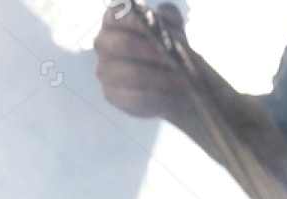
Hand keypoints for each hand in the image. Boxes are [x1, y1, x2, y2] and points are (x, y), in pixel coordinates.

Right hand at [94, 2, 187, 119]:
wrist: (170, 84)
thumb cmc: (168, 49)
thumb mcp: (173, 30)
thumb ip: (170, 18)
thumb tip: (165, 12)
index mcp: (114, 20)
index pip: (118, 14)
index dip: (135, 20)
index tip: (155, 27)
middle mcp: (103, 42)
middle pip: (125, 45)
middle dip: (153, 53)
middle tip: (176, 60)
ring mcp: (104, 70)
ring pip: (132, 73)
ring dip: (160, 78)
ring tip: (183, 81)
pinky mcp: (111, 95)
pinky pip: (134, 97)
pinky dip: (157, 97)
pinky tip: (174, 97)